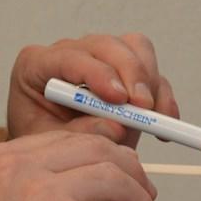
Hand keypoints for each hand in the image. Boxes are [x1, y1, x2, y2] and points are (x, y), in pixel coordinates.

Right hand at [0, 132, 161, 200]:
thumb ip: (33, 186)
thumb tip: (95, 173)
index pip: (64, 139)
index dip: (102, 153)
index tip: (122, 171)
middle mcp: (16, 170)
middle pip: (96, 150)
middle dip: (130, 172)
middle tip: (146, 197)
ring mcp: (46, 196)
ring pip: (116, 180)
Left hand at [8, 34, 180, 144]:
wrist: (49, 154)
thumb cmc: (41, 144)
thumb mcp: (50, 144)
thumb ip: (79, 135)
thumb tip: (116, 127)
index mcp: (37, 65)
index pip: (70, 58)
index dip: (99, 74)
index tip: (119, 99)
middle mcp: (69, 54)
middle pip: (107, 46)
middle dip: (131, 74)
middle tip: (143, 109)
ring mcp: (99, 59)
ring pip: (135, 49)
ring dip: (149, 83)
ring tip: (154, 119)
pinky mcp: (124, 72)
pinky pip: (152, 72)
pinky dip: (162, 97)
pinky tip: (164, 121)